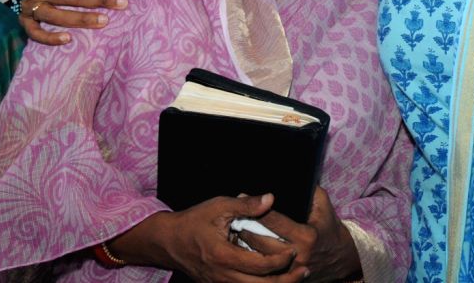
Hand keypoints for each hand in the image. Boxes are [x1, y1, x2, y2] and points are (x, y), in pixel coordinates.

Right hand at [111, 195, 303, 281]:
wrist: (168, 241)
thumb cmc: (193, 221)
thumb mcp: (219, 206)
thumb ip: (246, 205)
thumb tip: (270, 199)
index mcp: (223, 256)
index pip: (260, 265)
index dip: (281, 260)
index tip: (295, 250)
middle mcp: (222, 276)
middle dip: (286, 280)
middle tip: (305, 270)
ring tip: (296, 278)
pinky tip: (274, 281)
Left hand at [243, 187, 360, 282]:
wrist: (340, 257)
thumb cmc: (329, 226)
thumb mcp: (324, 204)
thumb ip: (310, 190)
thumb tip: (293, 177)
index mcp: (306, 236)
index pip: (275, 221)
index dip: (258, 209)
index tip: (242, 197)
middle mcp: (298, 255)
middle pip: (261, 241)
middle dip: (245, 226)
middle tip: (232, 215)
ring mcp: (291, 270)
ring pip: (258, 256)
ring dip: (244, 243)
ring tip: (233, 230)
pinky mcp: (287, 279)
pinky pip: (263, 269)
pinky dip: (251, 257)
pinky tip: (242, 248)